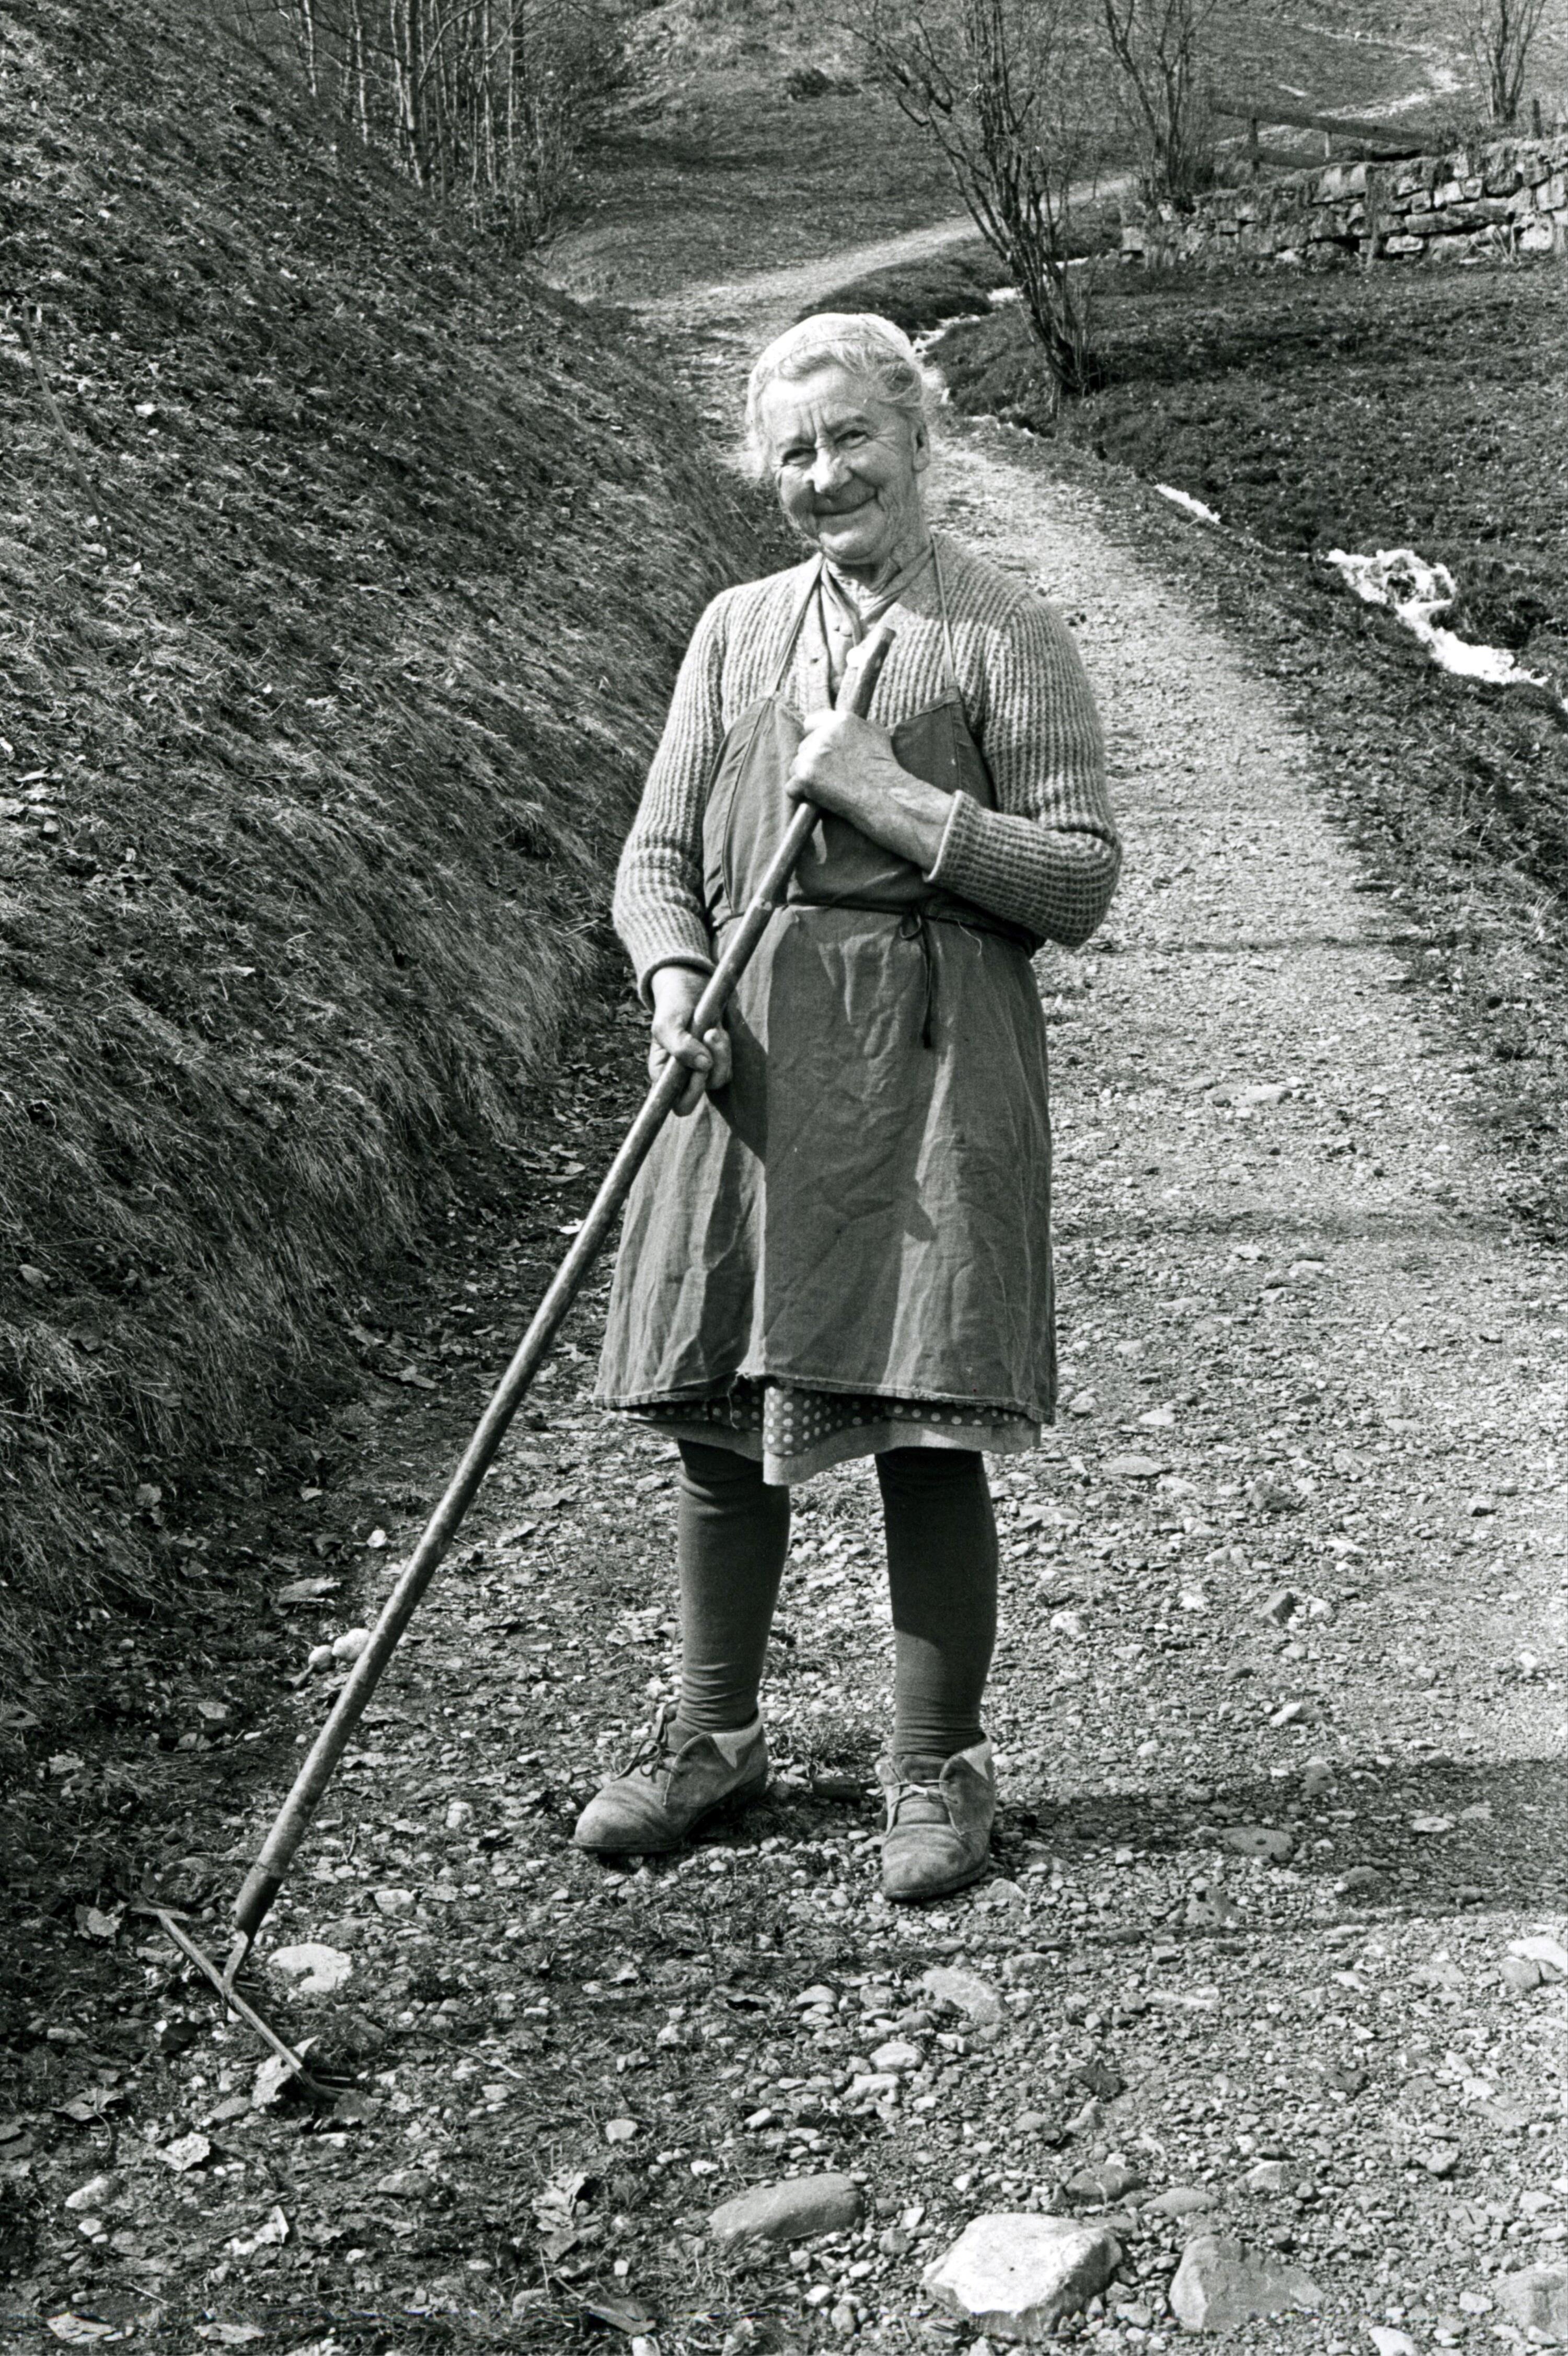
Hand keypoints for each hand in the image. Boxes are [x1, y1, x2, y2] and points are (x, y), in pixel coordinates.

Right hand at [649, 964, 731, 1115]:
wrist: (690, 985)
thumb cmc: (673, 1004)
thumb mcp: (668, 1022)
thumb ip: (679, 1046)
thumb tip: (703, 1066)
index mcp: (663, 1073)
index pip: (677, 1103)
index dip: (691, 1094)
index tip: (700, 1068)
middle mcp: (681, 1075)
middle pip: (702, 1093)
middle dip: (712, 1070)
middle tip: (709, 1037)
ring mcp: (700, 1068)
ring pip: (718, 1079)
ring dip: (721, 1053)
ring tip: (712, 1029)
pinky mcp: (717, 1059)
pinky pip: (727, 1065)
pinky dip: (726, 1048)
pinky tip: (717, 1030)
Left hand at [785, 708, 900, 819]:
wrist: (884, 796)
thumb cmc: (884, 768)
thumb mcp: (876, 735)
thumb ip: (855, 725)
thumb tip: (842, 724)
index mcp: (841, 720)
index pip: (811, 722)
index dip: (814, 738)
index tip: (821, 752)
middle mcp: (824, 734)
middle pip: (803, 747)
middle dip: (812, 762)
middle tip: (831, 776)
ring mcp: (813, 755)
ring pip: (795, 766)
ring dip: (807, 779)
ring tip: (828, 788)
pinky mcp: (805, 776)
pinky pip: (791, 787)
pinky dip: (801, 795)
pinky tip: (819, 799)